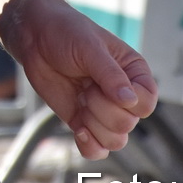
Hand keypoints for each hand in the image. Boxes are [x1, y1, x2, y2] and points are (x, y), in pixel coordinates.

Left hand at [0, 0, 157, 158]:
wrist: (34, 37)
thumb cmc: (66, 32)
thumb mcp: (90, 47)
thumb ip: (110, 75)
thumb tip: (129, 101)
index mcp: (134, 73)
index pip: (147, 103)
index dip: (128, 102)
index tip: (102, 84)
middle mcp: (124, 95)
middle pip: (128, 124)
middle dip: (101, 108)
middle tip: (85, 86)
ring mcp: (104, 110)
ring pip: (115, 141)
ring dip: (94, 125)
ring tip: (80, 100)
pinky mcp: (84, 122)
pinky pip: (97, 150)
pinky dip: (89, 146)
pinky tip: (78, 128)